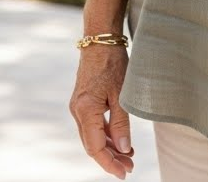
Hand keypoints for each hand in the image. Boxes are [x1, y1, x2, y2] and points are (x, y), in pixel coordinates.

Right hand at [69, 45, 134, 177]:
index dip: (110, 163)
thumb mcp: (122, 92)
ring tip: (129, 155)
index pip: (96, 147)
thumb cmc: (113, 62)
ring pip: (92, 136)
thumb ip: (122, 122)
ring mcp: (79, 106)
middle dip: (111, 158)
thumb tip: (124, 149)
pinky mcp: (83, 101)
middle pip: (92, 145)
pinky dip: (106, 134)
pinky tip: (120, 138)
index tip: (125, 173)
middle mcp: (78, 111)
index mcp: (85, 110)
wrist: (100, 39)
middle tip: (130, 167)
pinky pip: (93, 125)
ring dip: (109, 147)